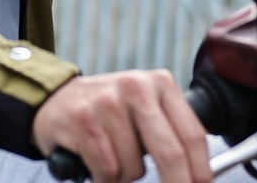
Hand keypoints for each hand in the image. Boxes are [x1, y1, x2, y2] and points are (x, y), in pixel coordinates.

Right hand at [32, 71, 210, 182]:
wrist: (54, 100)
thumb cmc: (108, 113)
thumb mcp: (145, 110)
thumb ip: (171, 133)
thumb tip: (197, 175)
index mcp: (160, 83)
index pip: (193, 135)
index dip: (202, 171)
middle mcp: (136, 87)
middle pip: (171, 153)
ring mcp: (108, 102)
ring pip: (135, 167)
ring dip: (125, 177)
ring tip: (113, 159)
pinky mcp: (83, 119)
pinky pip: (108, 169)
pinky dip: (103, 177)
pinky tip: (95, 162)